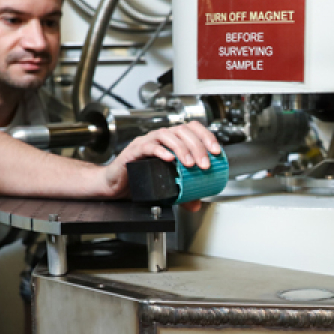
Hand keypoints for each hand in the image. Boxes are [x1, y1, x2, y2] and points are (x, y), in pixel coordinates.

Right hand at [102, 122, 221, 202]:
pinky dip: (160, 151)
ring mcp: (147, 142)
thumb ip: (182, 194)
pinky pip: (148, 146)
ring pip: (166, 135)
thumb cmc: (140, 179)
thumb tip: (197, 204)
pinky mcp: (134, 151)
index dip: (206, 136)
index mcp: (171, 141)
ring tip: (189, 163)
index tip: (216, 151)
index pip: (192, 129)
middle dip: (197, 146)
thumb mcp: (167, 187)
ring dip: (181, 148)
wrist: (116, 185)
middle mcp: (160, 138)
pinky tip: (169, 159)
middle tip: (204, 164)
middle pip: (182, 131)